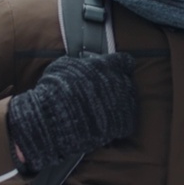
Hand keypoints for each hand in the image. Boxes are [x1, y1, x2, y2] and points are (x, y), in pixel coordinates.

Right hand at [8, 52, 137, 172]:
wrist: (54, 119)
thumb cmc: (54, 90)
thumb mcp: (63, 67)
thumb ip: (80, 64)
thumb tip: (83, 64)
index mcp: (106, 66)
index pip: (124, 61)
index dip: (120, 65)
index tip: (116, 68)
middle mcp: (118, 82)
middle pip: (127, 81)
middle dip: (118, 85)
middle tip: (106, 91)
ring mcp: (123, 103)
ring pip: (130, 100)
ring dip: (120, 103)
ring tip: (106, 108)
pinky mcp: (122, 123)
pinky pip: (127, 121)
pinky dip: (119, 122)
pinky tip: (108, 123)